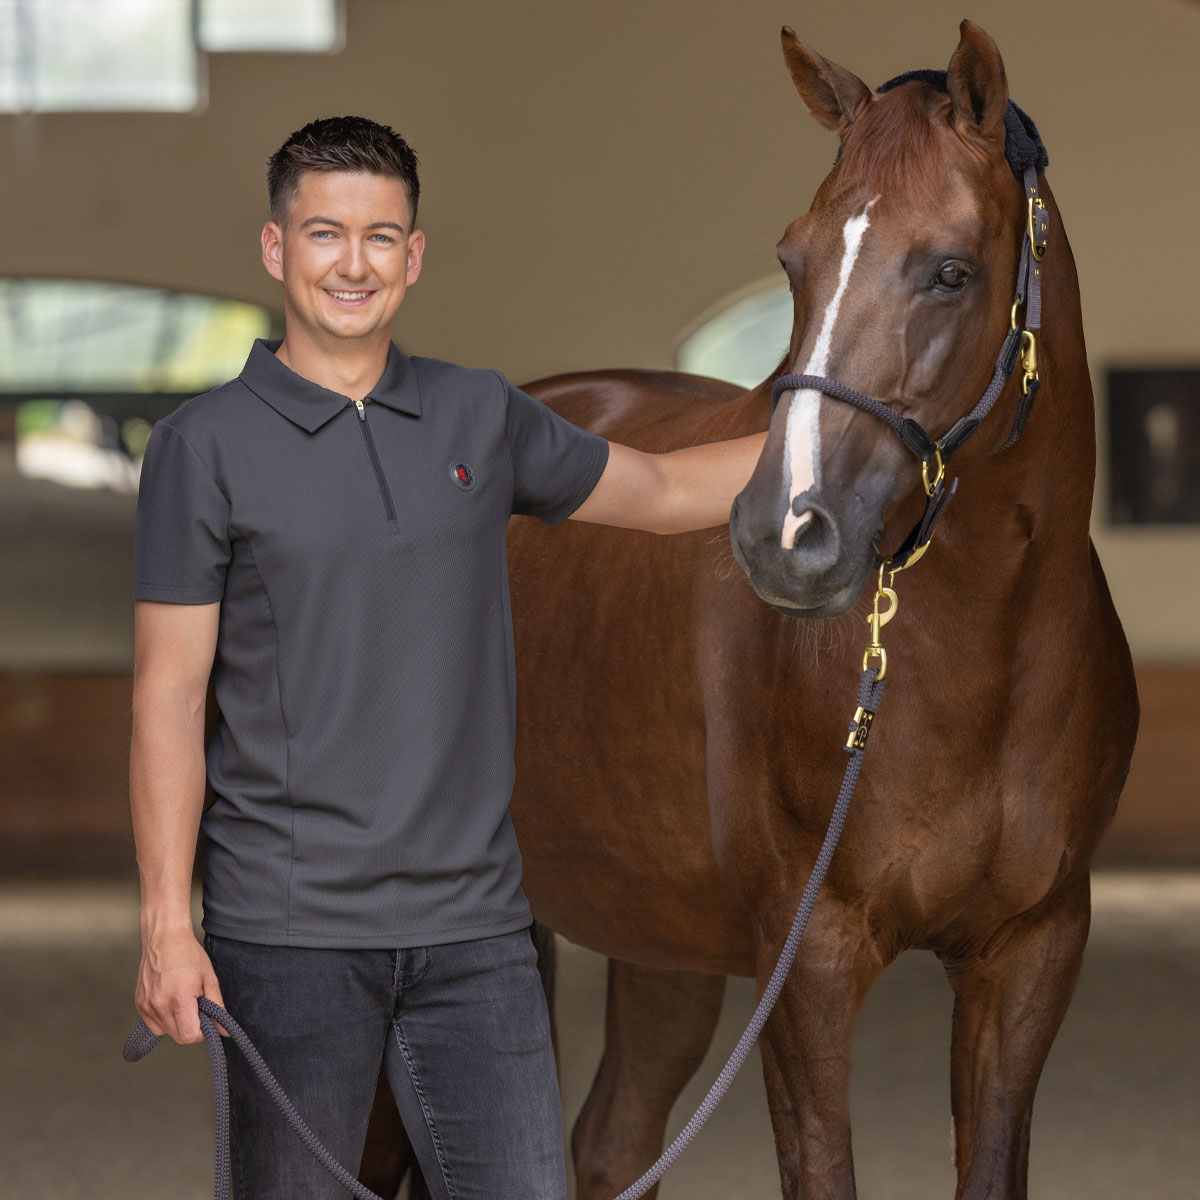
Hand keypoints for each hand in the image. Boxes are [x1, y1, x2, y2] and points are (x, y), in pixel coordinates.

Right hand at [135, 925, 227, 1043]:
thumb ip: (217, 1008)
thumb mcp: (209, 979)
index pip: (189, 1035)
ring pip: (165, 1031)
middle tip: (198, 1009)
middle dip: (191, 1028)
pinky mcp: (139, 1004)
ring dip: (177, 1024)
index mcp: (178, 999)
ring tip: (183, 1002)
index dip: (202, 1032)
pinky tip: (171, 1001)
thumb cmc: (188, 954)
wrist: (165, 937)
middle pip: (177, 1036)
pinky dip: (164, 1019)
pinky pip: (153, 1023)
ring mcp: (146, 1005)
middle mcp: (159, 1005)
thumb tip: (224, 1030)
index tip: (208, 1021)